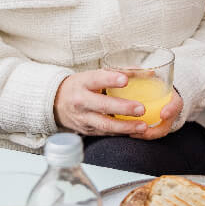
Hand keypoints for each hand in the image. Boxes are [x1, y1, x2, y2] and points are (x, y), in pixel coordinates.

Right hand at [53, 71, 183, 137]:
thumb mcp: (93, 74)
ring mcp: (83, 118)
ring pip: (104, 125)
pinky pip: (105, 133)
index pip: (96, 79)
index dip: (110, 79)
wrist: (56, 102)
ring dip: (125, 127)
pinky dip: (120, 133)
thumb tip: (147, 72)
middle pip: (102, 106)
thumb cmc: (81, 85)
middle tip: (141, 108)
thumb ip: (119, 72)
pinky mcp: (87, 131)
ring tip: (142, 126)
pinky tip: (134, 132)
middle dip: (123, 108)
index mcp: (83, 82)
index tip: (125, 80)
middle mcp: (81, 101)